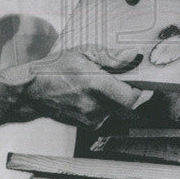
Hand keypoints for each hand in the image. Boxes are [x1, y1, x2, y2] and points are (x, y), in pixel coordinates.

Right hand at [19, 48, 147, 128]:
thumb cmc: (56, 68)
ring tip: (98, 84)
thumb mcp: (84, 53)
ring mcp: (91, 118)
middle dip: (126, 90)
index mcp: (96, 85)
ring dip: (114, 97)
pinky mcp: (88, 125)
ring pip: (116, 108)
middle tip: (120, 78)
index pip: (131, 98)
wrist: (33, 92)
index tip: (147, 86)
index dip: (143, 93)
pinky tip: (91, 94)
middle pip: (125, 102)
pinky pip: (105, 114)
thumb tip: (133, 56)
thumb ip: (111, 57)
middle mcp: (95, 106)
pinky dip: (104, 104)